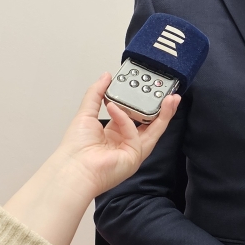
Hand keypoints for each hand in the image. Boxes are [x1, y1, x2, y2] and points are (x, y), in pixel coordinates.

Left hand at [2, 73, 179, 244]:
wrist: (73, 168)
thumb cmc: (75, 147)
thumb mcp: (86, 112)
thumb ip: (96, 93)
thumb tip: (106, 76)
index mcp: (114, 134)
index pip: (134, 117)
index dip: (142, 104)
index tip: (148, 91)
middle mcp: (125, 143)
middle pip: (150, 124)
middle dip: (162, 109)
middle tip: (169, 94)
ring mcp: (132, 151)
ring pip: (153, 131)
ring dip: (164, 115)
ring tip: (170, 99)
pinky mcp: (135, 156)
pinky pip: (134, 133)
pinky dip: (124, 119)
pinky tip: (114, 108)